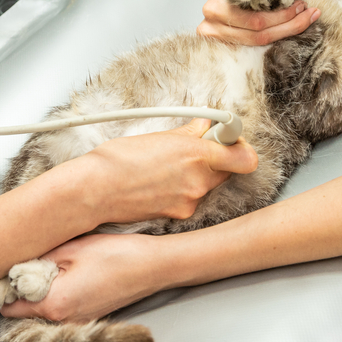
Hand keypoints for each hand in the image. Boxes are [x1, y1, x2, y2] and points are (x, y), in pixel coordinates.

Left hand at [0, 233, 160, 321]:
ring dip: (36, 291)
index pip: (9, 306)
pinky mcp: (87, 316)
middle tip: (22, 262)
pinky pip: (58, 309)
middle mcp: (63, 320)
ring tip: (43, 264)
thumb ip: (38, 258)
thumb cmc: (116, 255)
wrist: (152, 266)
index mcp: (54, 304)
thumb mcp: (71, 248)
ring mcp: (77, 321)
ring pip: (41, 310)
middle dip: (18, 289)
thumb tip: (14, 263)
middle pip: (23, 311)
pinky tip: (61, 272)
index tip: (2, 268)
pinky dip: (53, 294)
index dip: (2, 287)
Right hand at [74, 118, 258, 224]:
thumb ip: (189, 133)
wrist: (96, 190)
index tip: (228, 138)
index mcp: (197, 154)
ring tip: (165, 168)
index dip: (238, 146)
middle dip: (216, 158)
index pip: (245, 157)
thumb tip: (204, 126)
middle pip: (228, 169)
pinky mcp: (179, 214)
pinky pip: (191, 199)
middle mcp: (199, 180)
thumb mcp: (157, 136)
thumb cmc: (118, 160)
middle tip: (192, 149)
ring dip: (196, 174)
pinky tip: (158, 184)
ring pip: (207, 184)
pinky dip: (180, 190)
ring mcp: (190, 200)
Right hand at [197, 0, 318, 44]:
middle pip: (256, 31)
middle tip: (307, 13)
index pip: (253, 13)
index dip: (281, 12)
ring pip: (257, 42)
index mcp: (215, 6)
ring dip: (285, 32)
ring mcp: (215, 43)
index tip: (302, 4)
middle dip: (288, 23)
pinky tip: (290, 31)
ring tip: (304, 20)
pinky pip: (253, 51)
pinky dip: (275, 41)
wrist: (227, 7)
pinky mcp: (222, 53)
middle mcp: (210, 27)